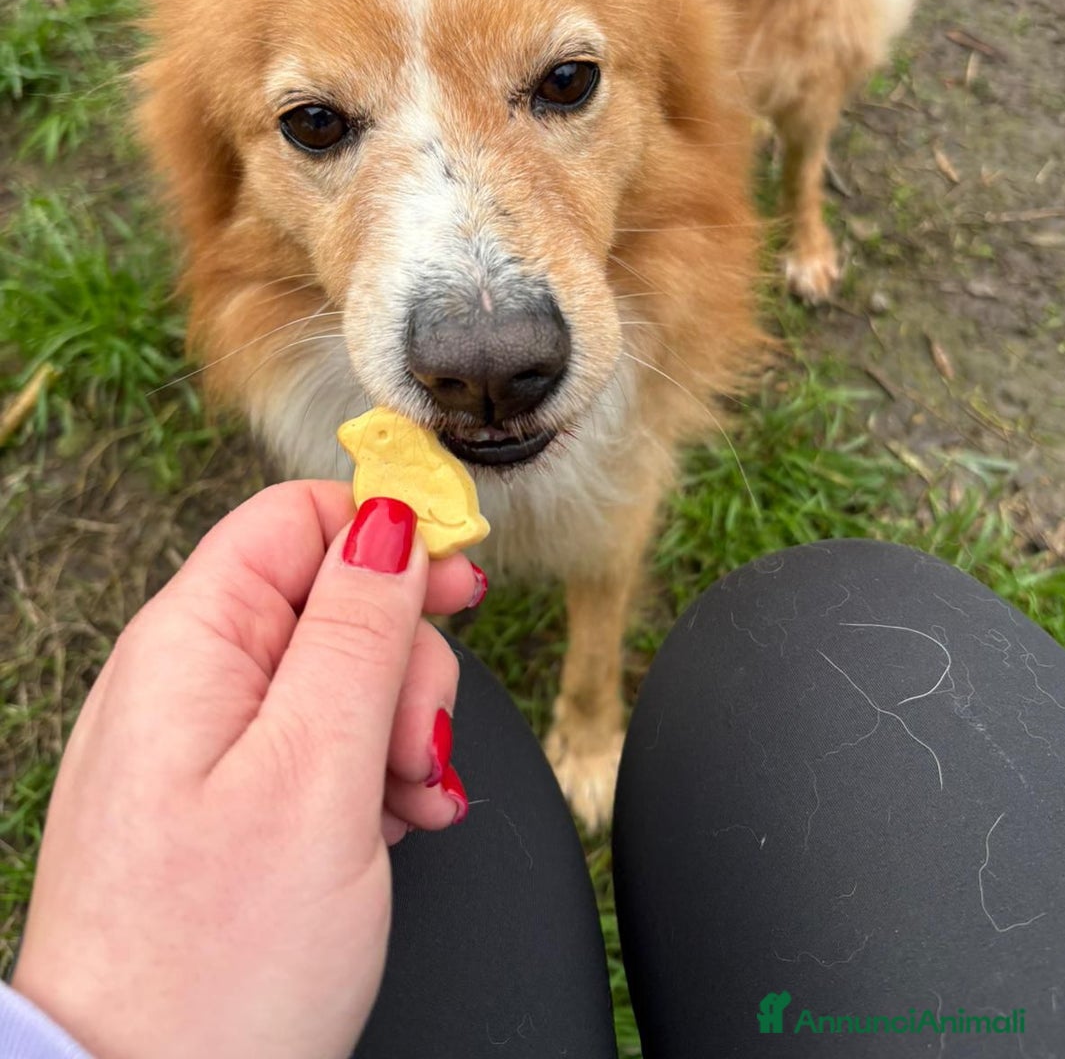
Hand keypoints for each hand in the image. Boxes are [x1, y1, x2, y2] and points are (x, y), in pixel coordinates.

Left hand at [13, 481, 482, 1058]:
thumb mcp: (317, 770)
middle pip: (334, 599)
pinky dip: (373, 776)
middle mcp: (191, 679)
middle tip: (418, 742)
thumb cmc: (215, 960)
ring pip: (340, 677)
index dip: (389, 534)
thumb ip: (359, 630)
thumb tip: (391, 522)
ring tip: (409, 803)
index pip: (299, 518)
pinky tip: (394, 825)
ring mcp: (207, 743)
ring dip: (399, 729)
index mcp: (193, 643)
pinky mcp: (229, 800)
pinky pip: (321, 745)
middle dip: (404, 662)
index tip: (458, 580)